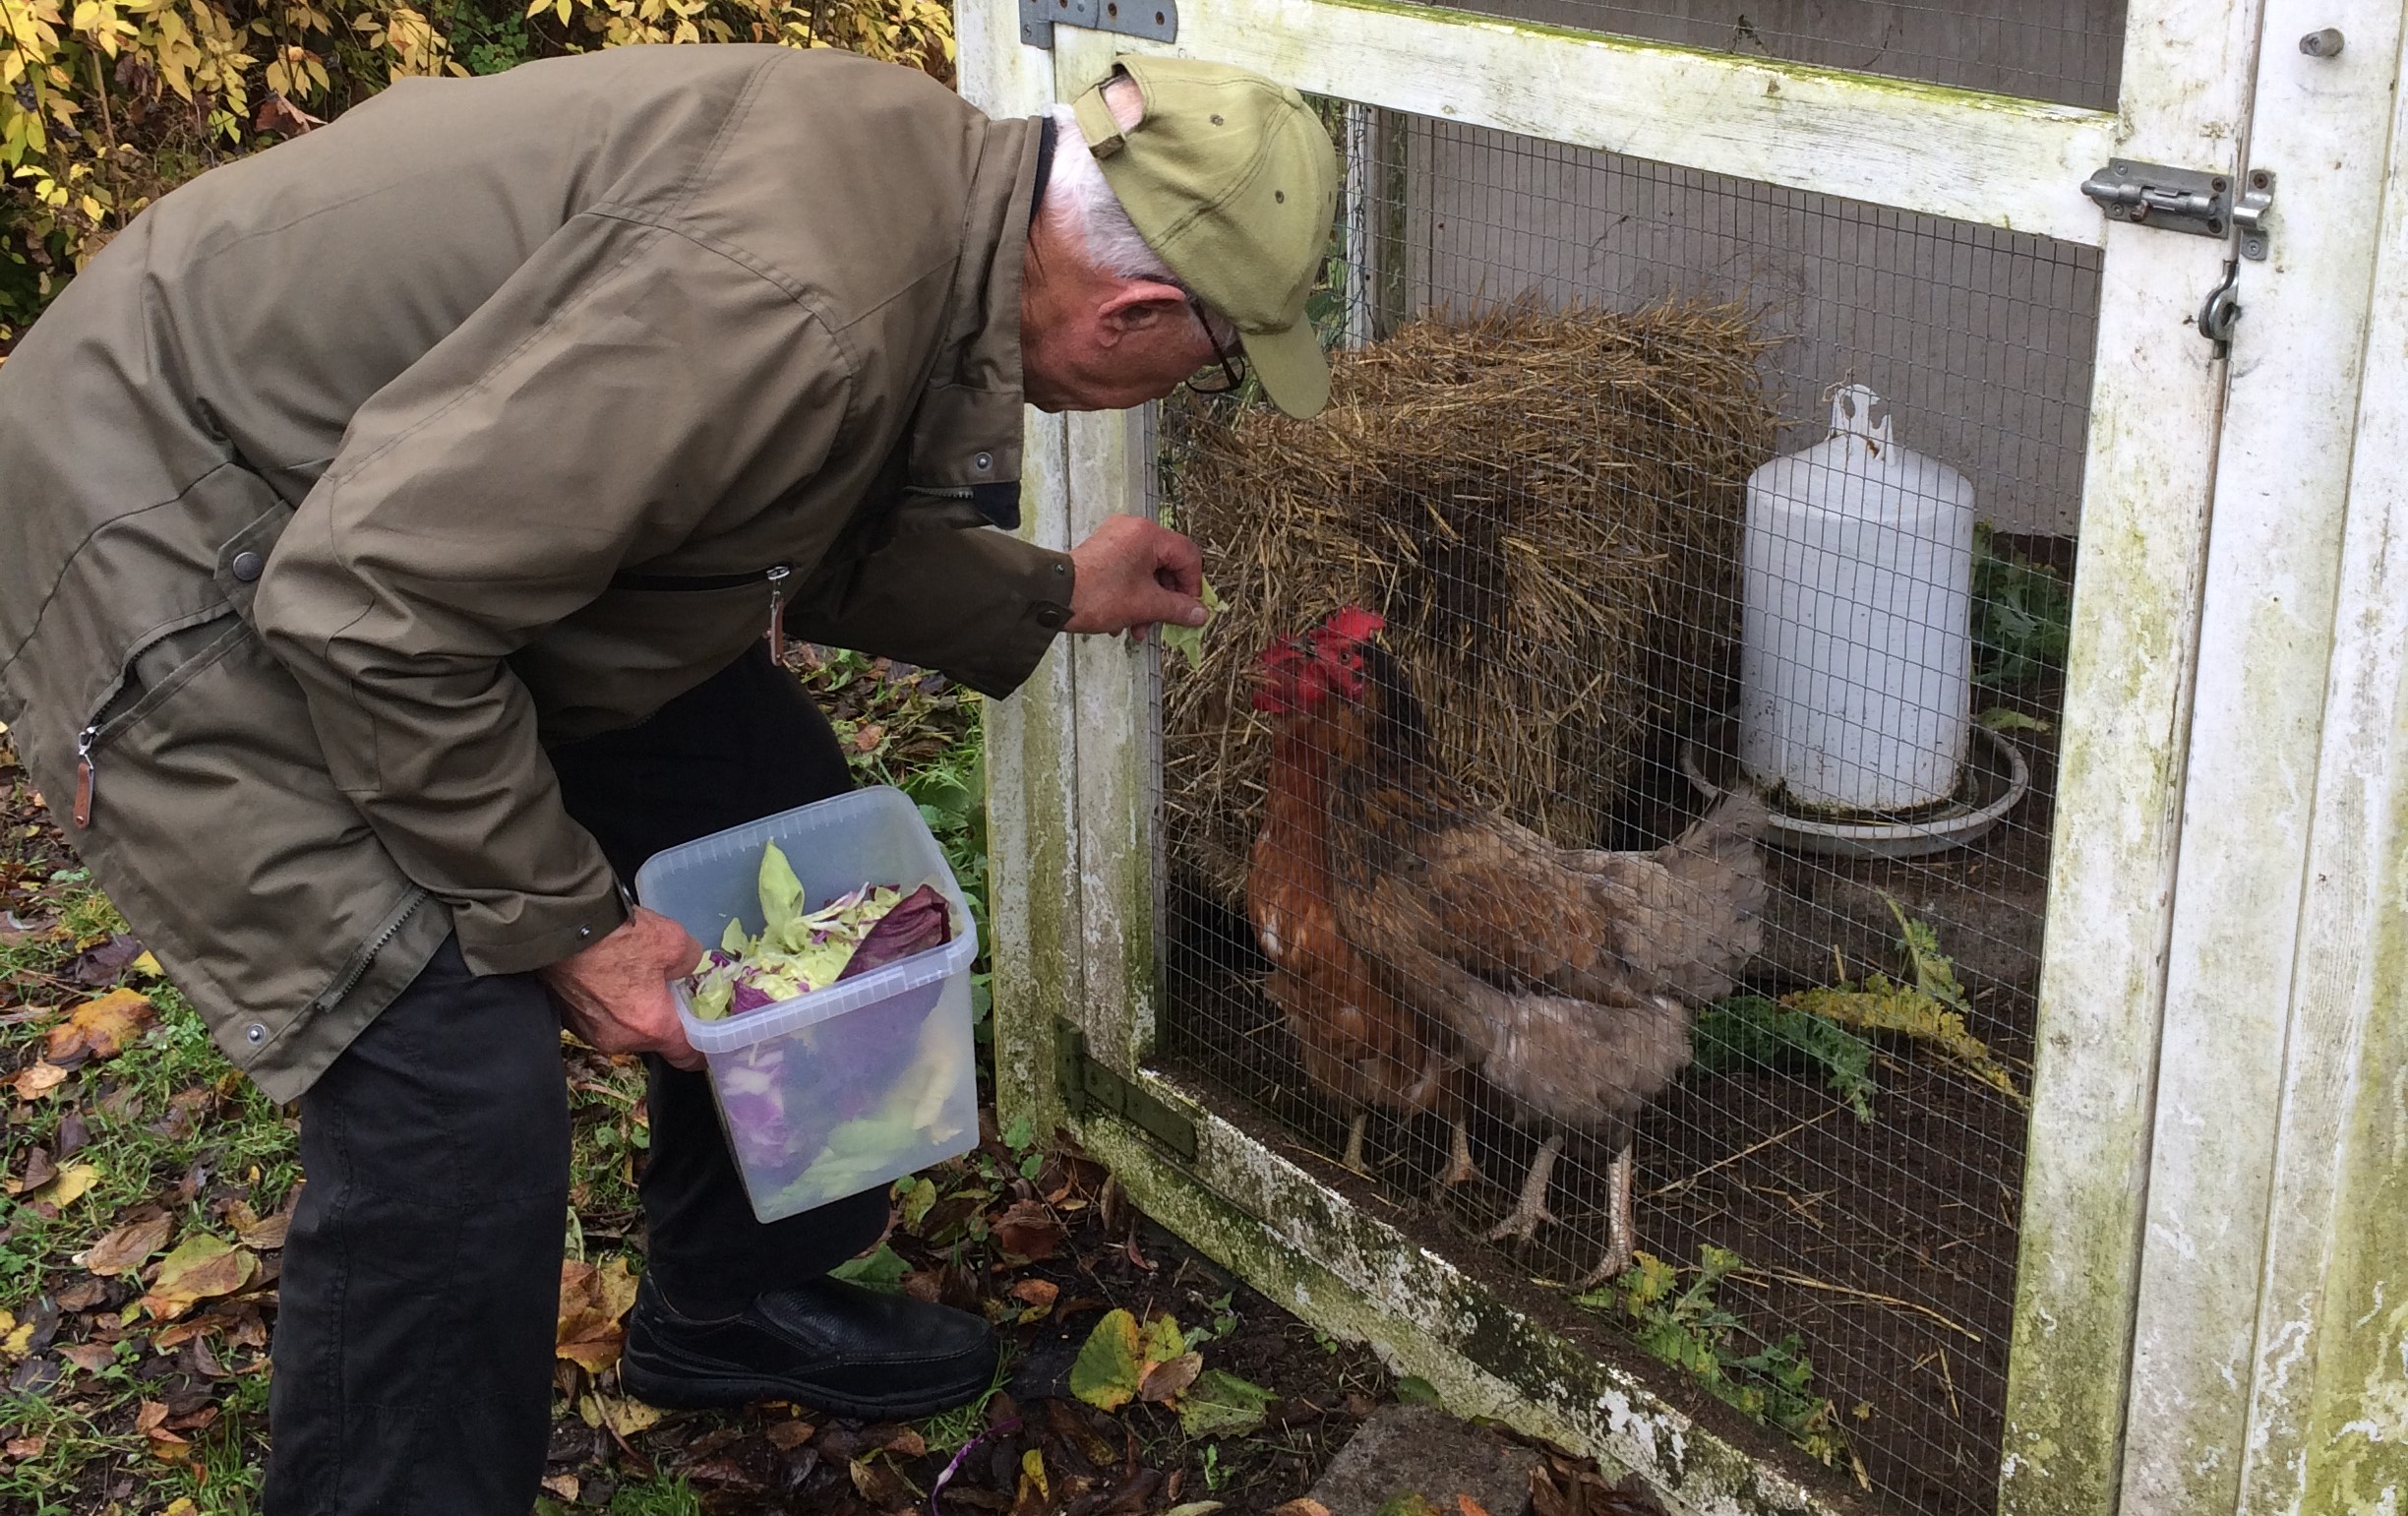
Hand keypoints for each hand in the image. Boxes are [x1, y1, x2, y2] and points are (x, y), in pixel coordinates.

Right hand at [537, 906, 706, 1070]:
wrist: (557, 927)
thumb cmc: (618, 937)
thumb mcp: (674, 940)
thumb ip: (691, 959)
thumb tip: (688, 966)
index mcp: (651, 1027)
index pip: (686, 1057)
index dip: (702, 1050)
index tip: (708, 1041)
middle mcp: (619, 1039)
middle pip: (652, 1037)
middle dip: (662, 1016)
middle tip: (666, 987)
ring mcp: (589, 1032)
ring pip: (624, 1028)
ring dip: (632, 1008)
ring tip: (630, 974)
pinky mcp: (567, 1019)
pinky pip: (598, 1018)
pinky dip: (606, 1003)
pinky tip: (604, 974)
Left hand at [1065, 515, 1204, 641]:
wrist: (1052, 596)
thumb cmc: (1099, 595)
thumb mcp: (1146, 605)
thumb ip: (1178, 608)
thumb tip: (1201, 614)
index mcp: (1148, 534)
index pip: (1188, 556)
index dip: (1192, 586)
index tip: (1189, 610)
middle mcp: (1134, 529)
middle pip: (1168, 563)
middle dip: (1166, 598)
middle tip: (1164, 622)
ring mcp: (1117, 537)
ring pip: (1148, 570)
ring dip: (1149, 601)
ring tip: (1139, 628)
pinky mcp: (1104, 549)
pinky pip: (1130, 570)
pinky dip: (1133, 593)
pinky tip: (1124, 618)